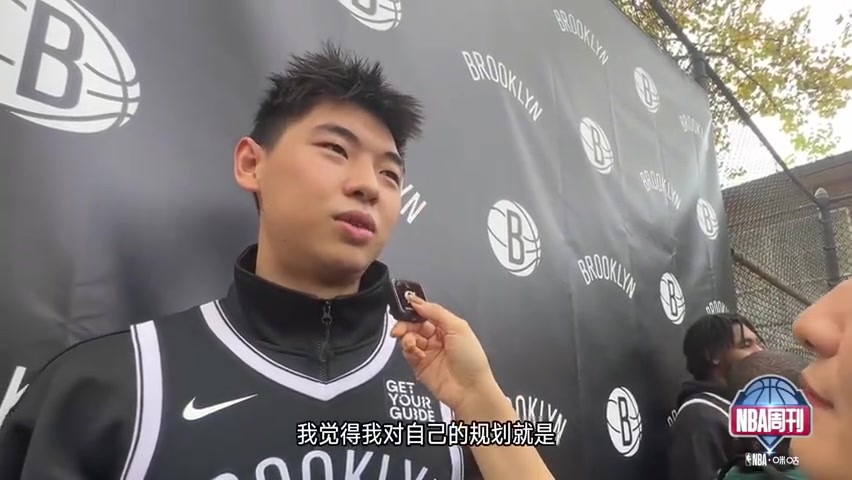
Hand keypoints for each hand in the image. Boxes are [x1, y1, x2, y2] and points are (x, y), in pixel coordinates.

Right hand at [390, 294, 496, 411]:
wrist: (470, 389)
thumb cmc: (471, 359)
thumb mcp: (458, 328)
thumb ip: (436, 312)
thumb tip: (418, 302)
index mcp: (447, 327)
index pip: (427, 313)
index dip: (416, 309)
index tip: (405, 305)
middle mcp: (437, 338)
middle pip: (415, 325)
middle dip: (406, 324)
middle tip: (401, 327)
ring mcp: (428, 352)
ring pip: (409, 338)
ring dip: (407, 337)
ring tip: (410, 342)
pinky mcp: (419, 366)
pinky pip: (408, 353)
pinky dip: (409, 350)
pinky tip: (416, 353)